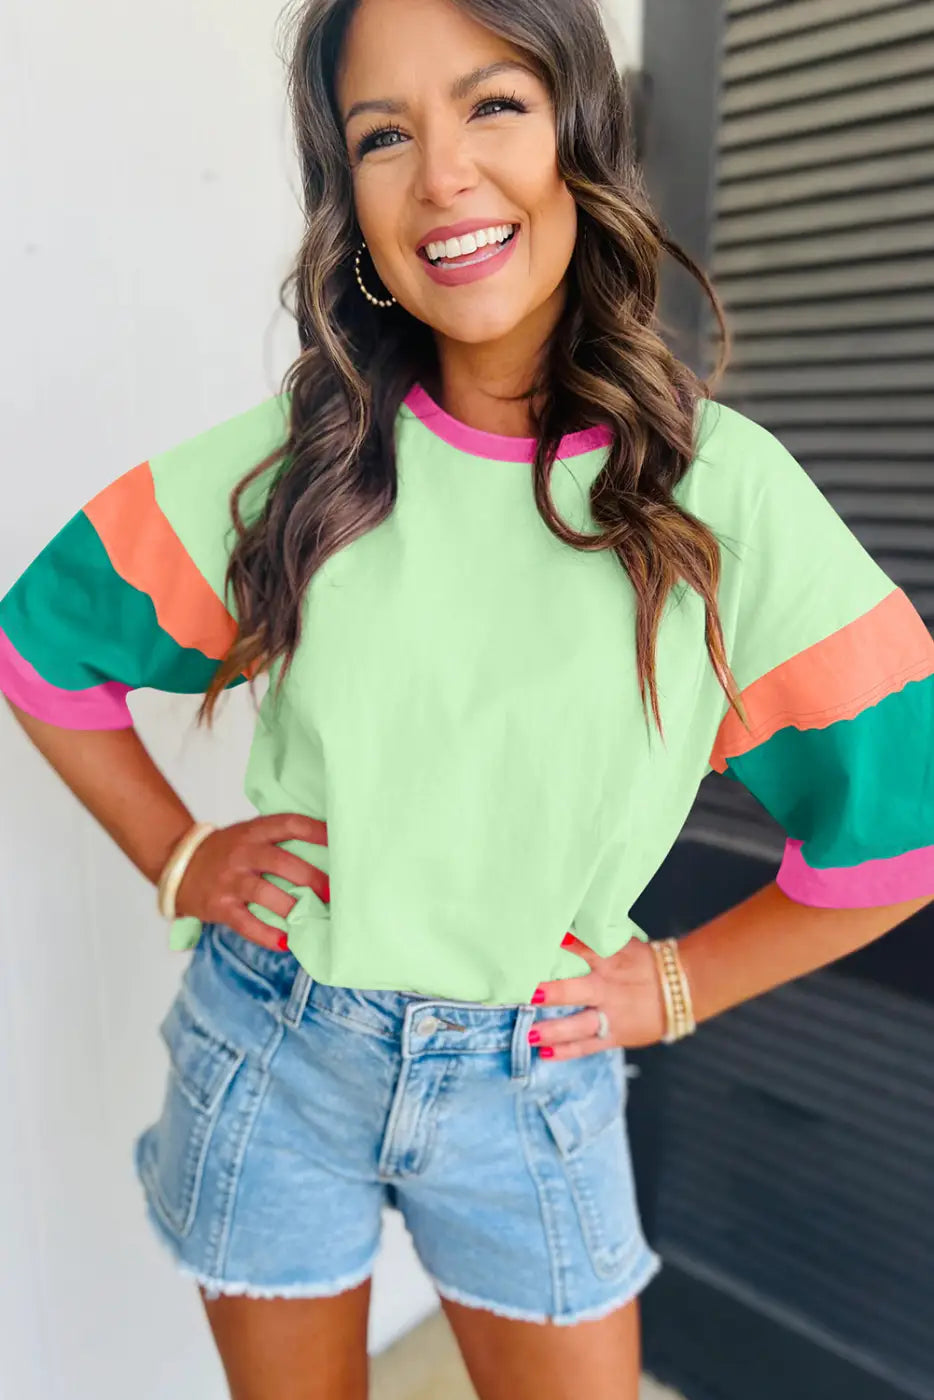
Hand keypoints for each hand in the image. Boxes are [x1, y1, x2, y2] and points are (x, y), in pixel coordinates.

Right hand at [174, 814, 328, 950]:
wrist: (180, 865)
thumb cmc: (227, 851)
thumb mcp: (249, 835)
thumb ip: (278, 839)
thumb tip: (327, 852)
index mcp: (253, 831)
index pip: (289, 824)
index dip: (316, 831)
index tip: (340, 843)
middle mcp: (242, 853)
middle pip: (281, 862)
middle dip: (311, 877)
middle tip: (333, 892)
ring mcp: (230, 879)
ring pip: (263, 892)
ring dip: (291, 907)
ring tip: (312, 918)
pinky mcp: (220, 906)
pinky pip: (245, 923)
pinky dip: (266, 935)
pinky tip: (285, 942)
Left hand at [529, 932, 666, 1058]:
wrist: (684, 989)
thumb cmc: (647, 963)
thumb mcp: (624, 945)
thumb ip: (596, 941)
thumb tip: (564, 930)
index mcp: (610, 960)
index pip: (580, 949)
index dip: (558, 948)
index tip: (533, 947)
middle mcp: (607, 987)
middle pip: (574, 990)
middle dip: (549, 992)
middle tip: (525, 994)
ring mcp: (611, 1014)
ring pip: (578, 1025)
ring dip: (553, 1029)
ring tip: (529, 1033)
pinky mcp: (616, 1035)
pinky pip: (588, 1045)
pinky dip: (567, 1050)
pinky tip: (546, 1052)